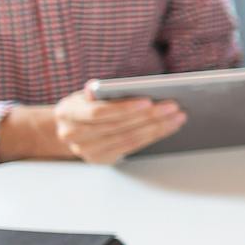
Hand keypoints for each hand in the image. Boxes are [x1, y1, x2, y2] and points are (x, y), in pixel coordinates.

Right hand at [53, 87, 183, 162]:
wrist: (69, 128)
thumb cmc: (83, 105)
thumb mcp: (85, 94)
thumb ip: (98, 91)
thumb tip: (112, 86)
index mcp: (68, 113)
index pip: (99, 112)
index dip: (124, 108)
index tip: (148, 101)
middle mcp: (73, 135)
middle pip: (118, 127)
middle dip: (149, 117)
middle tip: (173, 107)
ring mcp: (87, 151)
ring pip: (128, 139)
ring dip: (157, 128)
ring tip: (177, 117)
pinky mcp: (101, 159)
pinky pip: (131, 148)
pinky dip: (152, 137)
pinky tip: (168, 127)